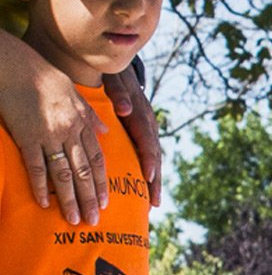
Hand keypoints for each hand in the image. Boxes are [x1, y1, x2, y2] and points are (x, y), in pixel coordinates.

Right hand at [0, 32, 109, 223]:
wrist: (15, 65)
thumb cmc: (41, 76)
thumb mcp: (72, 91)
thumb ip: (89, 113)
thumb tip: (105, 129)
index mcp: (81, 123)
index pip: (96, 159)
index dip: (101, 182)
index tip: (105, 202)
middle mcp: (69, 132)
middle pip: (84, 172)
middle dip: (90, 198)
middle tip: (94, 221)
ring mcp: (48, 136)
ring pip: (64, 174)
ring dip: (71, 199)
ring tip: (75, 219)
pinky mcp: (26, 136)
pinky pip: (36, 166)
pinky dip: (40, 187)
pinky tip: (45, 204)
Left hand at [102, 67, 162, 204]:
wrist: (119, 71)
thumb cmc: (112, 76)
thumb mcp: (114, 80)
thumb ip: (120, 93)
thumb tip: (125, 109)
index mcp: (142, 115)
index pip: (148, 141)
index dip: (150, 159)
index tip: (149, 176)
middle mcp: (149, 126)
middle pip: (155, 156)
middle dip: (155, 180)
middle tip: (154, 202)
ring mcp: (148, 132)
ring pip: (154, 160)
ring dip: (153, 182)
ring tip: (152, 204)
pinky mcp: (143, 136)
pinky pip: (147, 157)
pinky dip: (148, 174)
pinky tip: (144, 190)